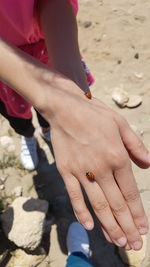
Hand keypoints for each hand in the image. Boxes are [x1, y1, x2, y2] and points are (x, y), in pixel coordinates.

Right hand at [40, 87, 148, 249]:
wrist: (65, 108)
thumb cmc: (94, 114)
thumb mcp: (121, 124)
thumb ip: (136, 146)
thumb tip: (148, 165)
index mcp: (117, 156)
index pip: (130, 192)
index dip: (138, 212)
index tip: (143, 229)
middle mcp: (101, 168)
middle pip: (116, 203)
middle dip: (127, 226)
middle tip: (134, 245)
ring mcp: (82, 171)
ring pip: (98, 204)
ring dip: (109, 226)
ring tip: (118, 242)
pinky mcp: (66, 171)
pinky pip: (75, 196)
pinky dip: (81, 212)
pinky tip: (90, 226)